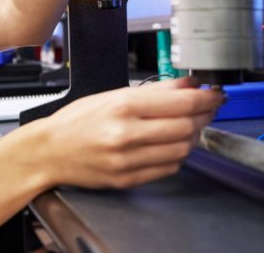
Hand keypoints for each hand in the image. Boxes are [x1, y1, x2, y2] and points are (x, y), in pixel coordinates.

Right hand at [32, 77, 223, 188]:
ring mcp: (128, 161)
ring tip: (187, 125)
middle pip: (187, 126)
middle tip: (207, 108)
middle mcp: (126, 134)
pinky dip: (177, 155)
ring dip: (192, 136)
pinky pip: (168, 168)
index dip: (206, 99)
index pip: (182, 104)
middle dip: (204, 115)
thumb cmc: (77, 121)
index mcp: (123, 107)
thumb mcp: (113, 95)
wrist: (49, 152)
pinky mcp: (128, 179)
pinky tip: (170, 144)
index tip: (214, 94)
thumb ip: (155, 90)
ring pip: (182, 149)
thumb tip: (189, 84)